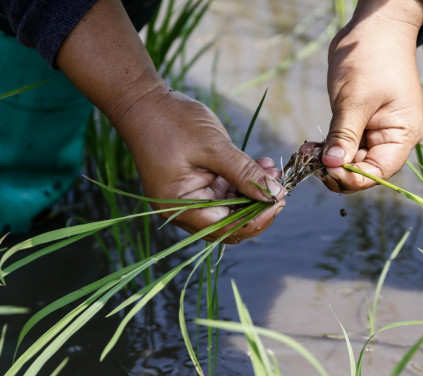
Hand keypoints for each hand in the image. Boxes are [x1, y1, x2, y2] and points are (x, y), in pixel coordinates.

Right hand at [55, 0, 283, 243]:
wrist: (142, 100)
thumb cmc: (171, 121)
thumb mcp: (213, 146)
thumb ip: (244, 172)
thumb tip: (275, 193)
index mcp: (178, 207)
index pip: (224, 228)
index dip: (255, 220)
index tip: (278, 200)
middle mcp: (182, 210)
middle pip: (229, 226)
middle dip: (257, 209)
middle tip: (280, 189)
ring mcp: (188, 198)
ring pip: (230, 210)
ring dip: (253, 193)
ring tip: (272, 170)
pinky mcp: (196, 186)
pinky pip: (225, 193)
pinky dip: (243, 182)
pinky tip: (261, 166)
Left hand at [321, 0, 422, 191]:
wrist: (375, 26)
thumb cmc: (372, 58)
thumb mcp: (355, 100)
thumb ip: (344, 136)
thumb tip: (332, 166)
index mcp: (402, 135)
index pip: (378, 173)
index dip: (352, 178)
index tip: (326, 171)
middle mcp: (393, 138)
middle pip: (364, 170)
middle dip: (336, 170)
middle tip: (309, 162)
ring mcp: (376, 130)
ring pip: (351, 159)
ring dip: (328, 160)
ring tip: (306, 152)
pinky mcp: (361, 122)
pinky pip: (345, 144)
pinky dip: (328, 147)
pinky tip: (311, 146)